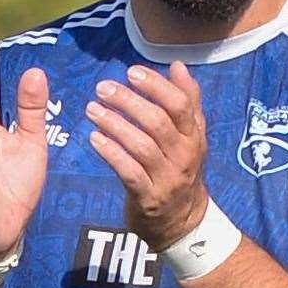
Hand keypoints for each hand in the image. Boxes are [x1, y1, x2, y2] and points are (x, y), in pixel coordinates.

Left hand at [86, 60, 208, 250]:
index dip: (156, 86)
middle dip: (128, 101)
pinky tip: (94, 138)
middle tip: (103, 88)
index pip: (180, 105)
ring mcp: (167, 178)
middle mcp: (184, 156)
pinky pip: (129, 172)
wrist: (183, 222)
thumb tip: (178, 65)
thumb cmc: (181, 169)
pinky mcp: (149, 198)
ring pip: (142, 146)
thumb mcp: (192, 136)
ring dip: (115, 125)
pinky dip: (111, 153)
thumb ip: (187, 100)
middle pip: (158, 122)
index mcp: (194, 136)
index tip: (131, 72)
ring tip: (92, 109)